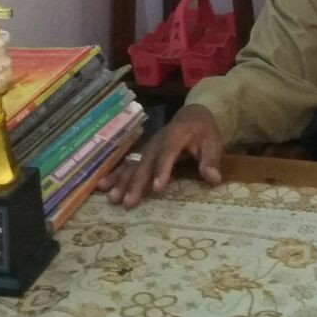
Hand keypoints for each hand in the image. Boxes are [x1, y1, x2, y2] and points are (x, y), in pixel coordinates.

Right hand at [95, 105, 222, 208]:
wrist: (191, 114)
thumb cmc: (204, 131)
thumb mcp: (213, 142)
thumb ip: (211, 160)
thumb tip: (212, 178)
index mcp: (177, 134)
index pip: (168, 152)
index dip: (162, 169)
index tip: (157, 188)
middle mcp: (158, 140)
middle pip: (146, 161)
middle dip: (136, 182)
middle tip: (128, 202)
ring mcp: (148, 146)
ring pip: (134, 164)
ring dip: (122, 181)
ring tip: (112, 198)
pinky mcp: (143, 152)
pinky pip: (128, 163)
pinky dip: (115, 175)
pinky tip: (102, 186)